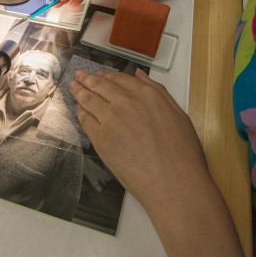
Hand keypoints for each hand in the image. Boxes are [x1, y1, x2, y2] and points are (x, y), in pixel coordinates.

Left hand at [68, 69, 209, 208]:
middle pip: (100, 86)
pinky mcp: (100, 139)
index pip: (120, 78)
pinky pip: (85, 120)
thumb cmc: (182, 152)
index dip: (107, 75)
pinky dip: (80, 112)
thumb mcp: (179, 114)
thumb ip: (158, 92)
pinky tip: (78, 109)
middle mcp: (126, 102)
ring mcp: (110, 119)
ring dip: (78, 91)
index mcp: (147, 94)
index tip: (99, 74)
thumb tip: (139, 75)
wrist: (173, 182)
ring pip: (89, 100)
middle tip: (78, 75)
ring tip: (72, 87)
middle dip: (87, 79)